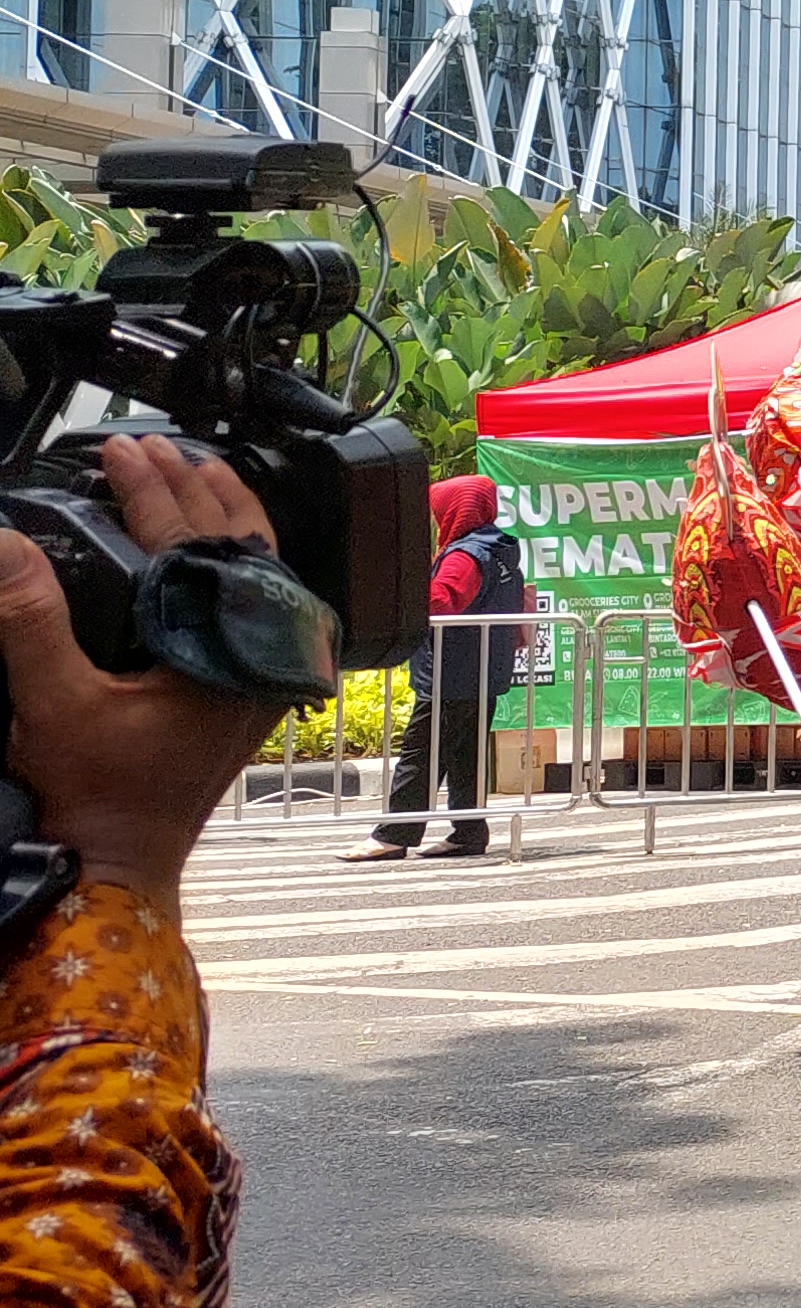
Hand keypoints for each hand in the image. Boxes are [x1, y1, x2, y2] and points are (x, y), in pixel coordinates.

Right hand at [0, 436, 292, 910]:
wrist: (121, 860)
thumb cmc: (95, 794)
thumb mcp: (52, 701)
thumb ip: (28, 619)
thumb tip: (5, 542)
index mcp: (229, 651)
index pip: (194, 544)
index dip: (153, 489)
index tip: (123, 451)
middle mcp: (265, 656)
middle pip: (240, 545)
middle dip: (196, 487)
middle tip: (156, 447)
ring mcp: (267, 671)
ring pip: (259, 568)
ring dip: (223, 514)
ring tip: (191, 470)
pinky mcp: (253, 686)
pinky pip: (254, 601)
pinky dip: (232, 559)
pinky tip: (210, 542)